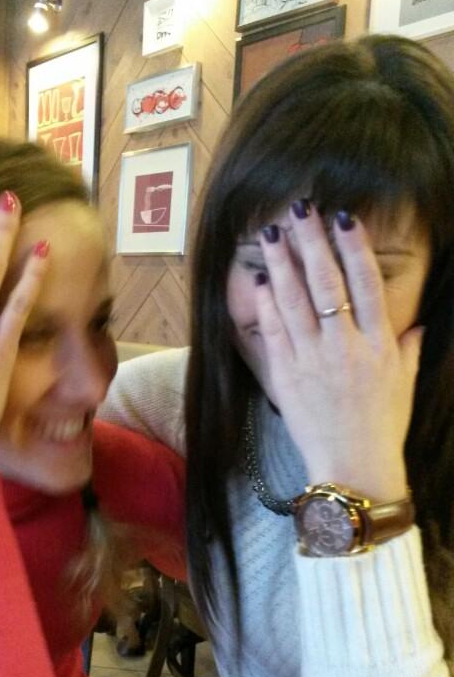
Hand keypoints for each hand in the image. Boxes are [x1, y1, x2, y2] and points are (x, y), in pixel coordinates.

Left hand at [254, 204, 422, 502]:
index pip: (367, 283)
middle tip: (300, 210)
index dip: (354, 247)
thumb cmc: (383, 425)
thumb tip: (417, 324)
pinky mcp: (287, 375)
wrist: (354, 465)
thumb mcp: (404, 383)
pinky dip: (266, 305)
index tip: (343, 217)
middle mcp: (346, 345)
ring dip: (283, 264)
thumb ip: (408, 347)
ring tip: (272, 234)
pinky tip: (260, 280)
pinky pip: (274, 332)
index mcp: (379, 342)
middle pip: (327, 283)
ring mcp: (314, 359)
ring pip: (295, 302)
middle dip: (312, 242)